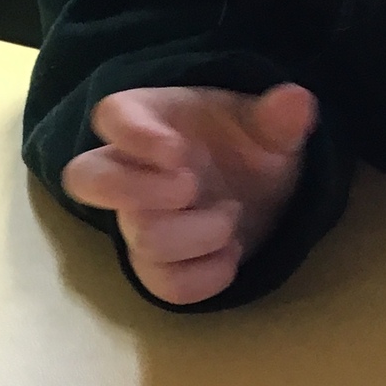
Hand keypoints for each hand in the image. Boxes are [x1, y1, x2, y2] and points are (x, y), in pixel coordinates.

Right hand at [61, 83, 316, 304]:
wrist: (258, 188)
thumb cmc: (246, 144)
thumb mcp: (268, 126)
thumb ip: (279, 117)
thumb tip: (297, 101)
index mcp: (150, 119)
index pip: (112, 116)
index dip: (135, 136)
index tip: (177, 152)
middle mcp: (130, 168)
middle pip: (88, 179)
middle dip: (140, 189)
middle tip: (191, 187)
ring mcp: (137, 219)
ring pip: (140, 238)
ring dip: (197, 233)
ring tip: (233, 218)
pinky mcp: (155, 263)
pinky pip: (163, 284)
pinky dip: (204, 277)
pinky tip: (232, 256)